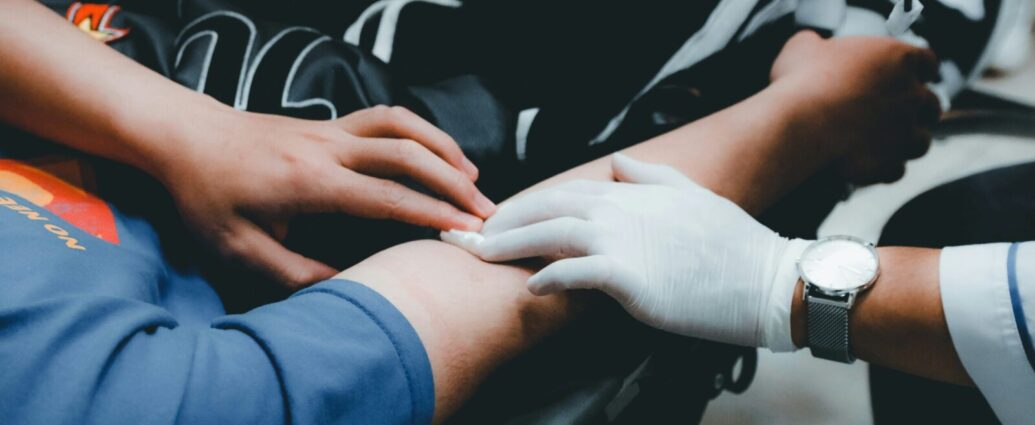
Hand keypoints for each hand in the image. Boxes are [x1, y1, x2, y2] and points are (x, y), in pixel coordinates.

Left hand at [158, 105, 494, 287]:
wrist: (185, 137)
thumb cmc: (208, 196)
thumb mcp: (238, 249)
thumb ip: (293, 273)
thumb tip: (346, 286)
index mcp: (309, 183)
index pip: (386, 197)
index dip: (431, 214)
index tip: (467, 231)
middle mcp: (327, 149)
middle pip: (407, 155)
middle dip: (453, 184)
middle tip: (486, 212)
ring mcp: (331, 130)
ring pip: (403, 126)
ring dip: (444, 149)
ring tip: (474, 178)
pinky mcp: (330, 123)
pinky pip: (388, 118)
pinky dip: (421, 132)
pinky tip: (436, 153)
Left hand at [442, 154, 807, 348]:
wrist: (764, 280)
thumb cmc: (731, 245)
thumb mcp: (692, 195)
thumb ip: (651, 175)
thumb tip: (618, 162)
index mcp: (633, 192)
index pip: (565, 191)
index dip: (529, 204)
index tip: (502, 217)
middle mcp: (621, 209)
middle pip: (547, 208)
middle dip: (505, 221)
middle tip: (475, 237)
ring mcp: (622, 240)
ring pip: (550, 235)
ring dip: (510, 244)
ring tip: (482, 256)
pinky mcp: (628, 276)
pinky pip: (574, 273)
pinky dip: (548, 278)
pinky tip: (530, 288)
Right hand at [771, 31, 941, 183]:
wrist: (798, 123)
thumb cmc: (802, 82)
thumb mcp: (802, 48)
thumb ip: (817, 45)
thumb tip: (810, 47)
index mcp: (897, 59)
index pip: (926, 61)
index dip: (920, 69)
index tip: (914, 75)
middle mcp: (910, 95)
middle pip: (931, 104)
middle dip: (918, 110)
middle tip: (899, 113)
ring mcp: (903, 132)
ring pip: (921, 141)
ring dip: (907, 143)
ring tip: (887, 145)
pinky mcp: (889, 163)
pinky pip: (896, 170)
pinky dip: (884, 170)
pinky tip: (868, 165)